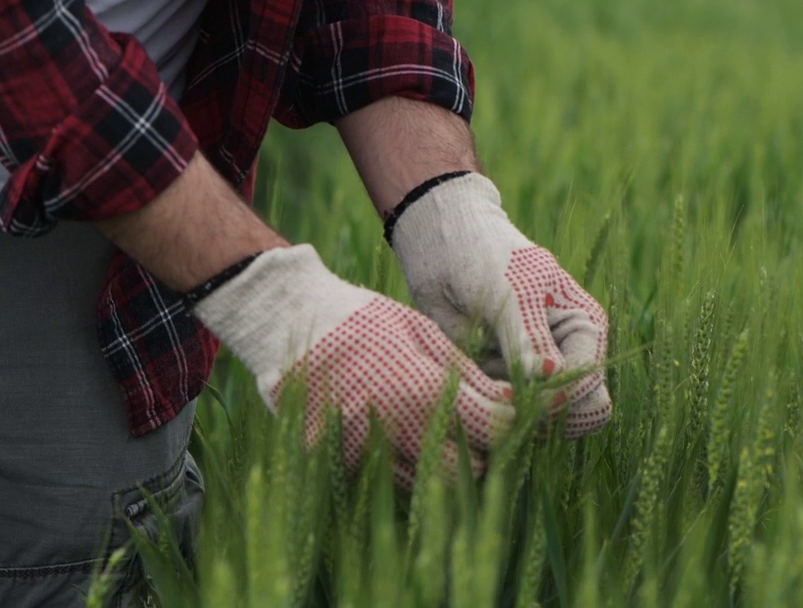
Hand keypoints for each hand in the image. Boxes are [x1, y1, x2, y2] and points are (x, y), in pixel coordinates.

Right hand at [190, 245, 514, 486]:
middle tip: (481, 427)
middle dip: (482, 450)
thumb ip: (466, 373)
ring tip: (437, 430)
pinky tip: (400, 436)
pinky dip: (403, 464)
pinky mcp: (338, 462)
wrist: (287, 324)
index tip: (516, 413)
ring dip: (443, 462)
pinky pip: (387, 479)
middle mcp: (397, 429)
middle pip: (467, 468)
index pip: (493, 428)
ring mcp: (365, 451)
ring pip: (428, 481)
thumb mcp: (420, 332)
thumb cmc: (360, 320)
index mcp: (423, 391)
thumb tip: (511, 401)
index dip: (513, 422)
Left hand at [388, 173, 611, 437]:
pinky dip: (482, 402)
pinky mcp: (500, 384)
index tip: (517, 389)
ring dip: (502, 406)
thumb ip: (528, 338)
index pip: (588, 389)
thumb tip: (549, 375)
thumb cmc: (486, 257)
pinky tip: (467, 370)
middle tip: (497, 389)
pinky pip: (499, 414)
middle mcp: (566, 358)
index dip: (555, 398)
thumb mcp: (511, 292)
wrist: (442, 249)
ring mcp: (533, 375)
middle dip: (533, 412)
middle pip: (571, 416)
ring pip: (532, 422)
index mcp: (585, 331)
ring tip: (477, 366)